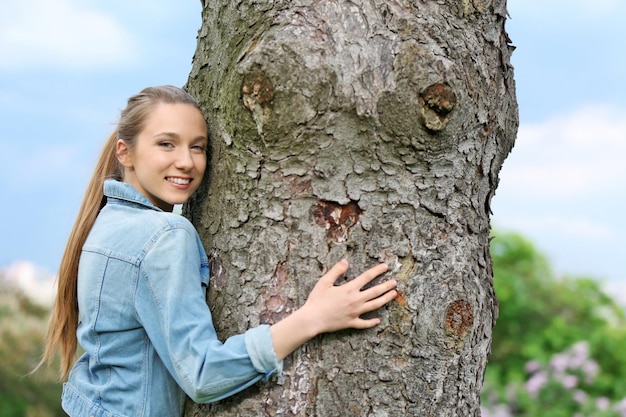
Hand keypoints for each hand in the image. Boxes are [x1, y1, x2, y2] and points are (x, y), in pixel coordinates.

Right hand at [270, 259, 396, 360]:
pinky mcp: (351, 323)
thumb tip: (346, 261)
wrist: (313, 319)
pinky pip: (364, 323)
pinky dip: (372, 322)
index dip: (377, 271)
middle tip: (395, 282)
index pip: (367, 277)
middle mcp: (355, 300)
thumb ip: (336, 271)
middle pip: (375, 291)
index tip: (385, 267)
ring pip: (374, 305)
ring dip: (385, 299)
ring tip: (393, 295)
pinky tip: (378, 320)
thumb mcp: (324, 282)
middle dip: (386, 286)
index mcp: (349, 289)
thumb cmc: (317, 300)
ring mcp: (355, 312)